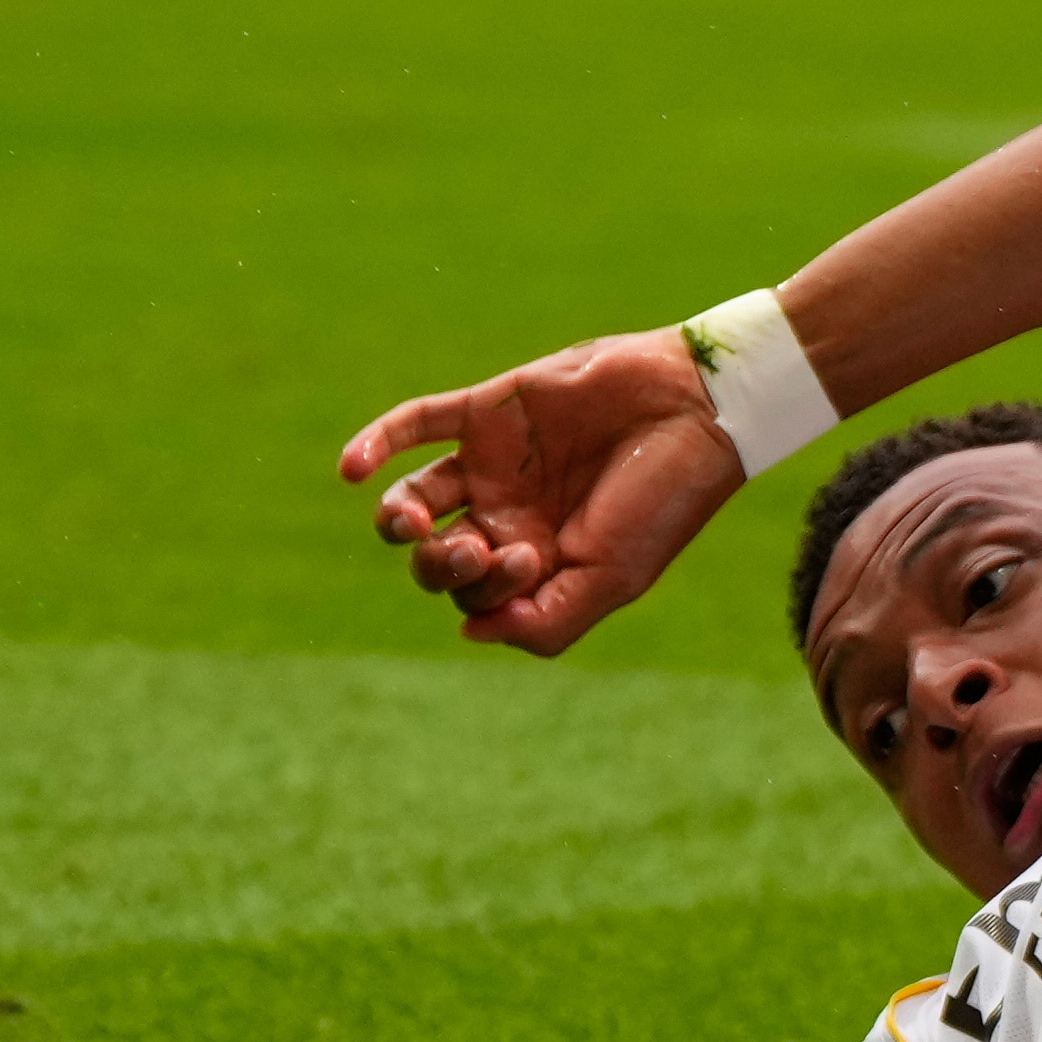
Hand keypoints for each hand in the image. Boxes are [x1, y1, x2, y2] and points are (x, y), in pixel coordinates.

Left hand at [338, 331, 750, 655]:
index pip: (475, 596)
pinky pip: (415, 426)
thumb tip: (468, 630)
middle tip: (481, 549)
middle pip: (435, 559)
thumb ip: (545, 620)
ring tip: (409, 525)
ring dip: (396, 522)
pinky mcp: (486, 410)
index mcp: (537, 565)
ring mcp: (492, 465)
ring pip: (414, 501)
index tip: (532, 560)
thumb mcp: (611, 580)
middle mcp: (507, 518)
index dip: (486, 588)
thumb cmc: (661, 501)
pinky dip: (377, 443)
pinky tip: (349, 469)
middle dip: (444, 564)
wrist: (692, 410)